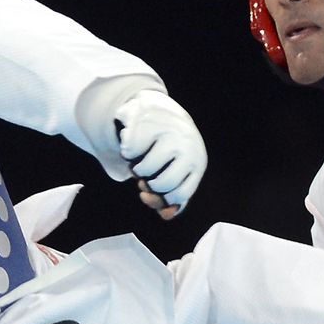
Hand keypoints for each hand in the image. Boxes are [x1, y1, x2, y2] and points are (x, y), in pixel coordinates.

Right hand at [113, 91, 206, 217]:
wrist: (157, 109)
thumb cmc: (167, 149)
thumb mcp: (174, 173)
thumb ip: (171, 198)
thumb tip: (166, 214)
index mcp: (197, 162)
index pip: (178, 196)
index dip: (160, 201)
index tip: (149, 193)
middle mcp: (187, 146)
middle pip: (160, 185)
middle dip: (146, 184)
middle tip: (145, 174)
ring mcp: (169, 133)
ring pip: (143, 170)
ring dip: (134, 169)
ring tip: (140, 158)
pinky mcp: (147, 122)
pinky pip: (130, 153)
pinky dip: (126, 153)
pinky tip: (132, 144)